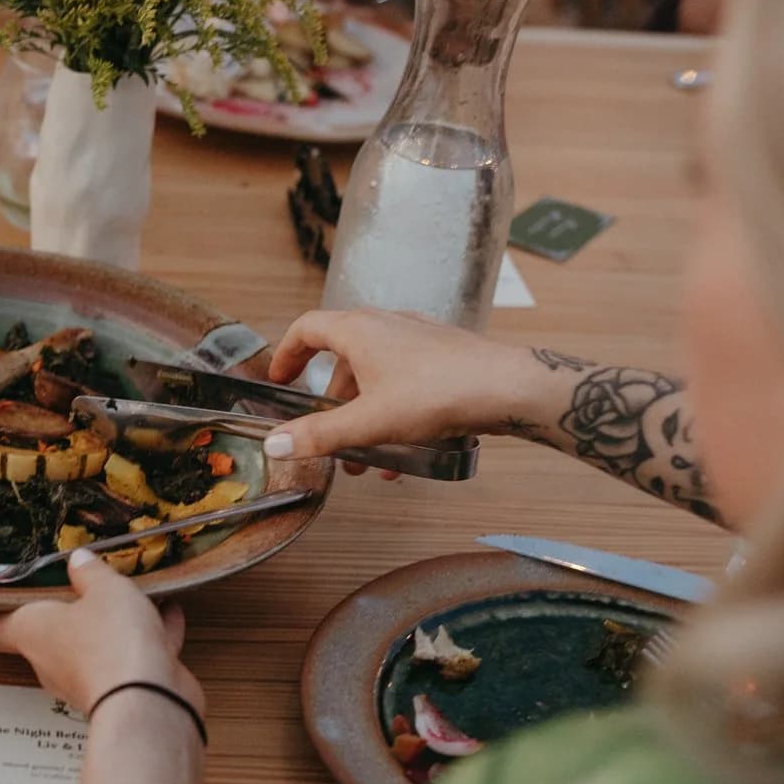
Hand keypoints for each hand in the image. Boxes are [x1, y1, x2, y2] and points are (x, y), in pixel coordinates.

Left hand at [0, 550, 203, 719]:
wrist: (147, 700)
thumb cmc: (110, 640)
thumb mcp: (104, 588)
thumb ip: (91, 572)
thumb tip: (78, 560)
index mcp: (32, 631)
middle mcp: (51, 660)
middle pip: (49, 633)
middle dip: (66, 609)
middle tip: (79, 583)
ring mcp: (85, 680)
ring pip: (95, 644)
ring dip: (114, 621)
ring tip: (135, 593)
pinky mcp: (119, 691)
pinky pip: (130, 657)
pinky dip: (147, 636)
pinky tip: (169, 614)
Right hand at [266, 306, 554, 472]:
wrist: (507, 388)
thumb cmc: (438, 393)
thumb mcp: (368, 422)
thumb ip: (319, 434)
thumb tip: (276, 444)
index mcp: (359, 330)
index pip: (308, 329)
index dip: (287, 354)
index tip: (280, 380)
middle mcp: (387, 324)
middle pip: (343, 359)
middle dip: (333, 405)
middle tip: (327, 437)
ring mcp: (418, 337)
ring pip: (377, 375)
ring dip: (365, 415)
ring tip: (369, 458)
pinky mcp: (444, 354)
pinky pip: (406, 380)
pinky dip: (394, 410)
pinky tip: (407, 449)